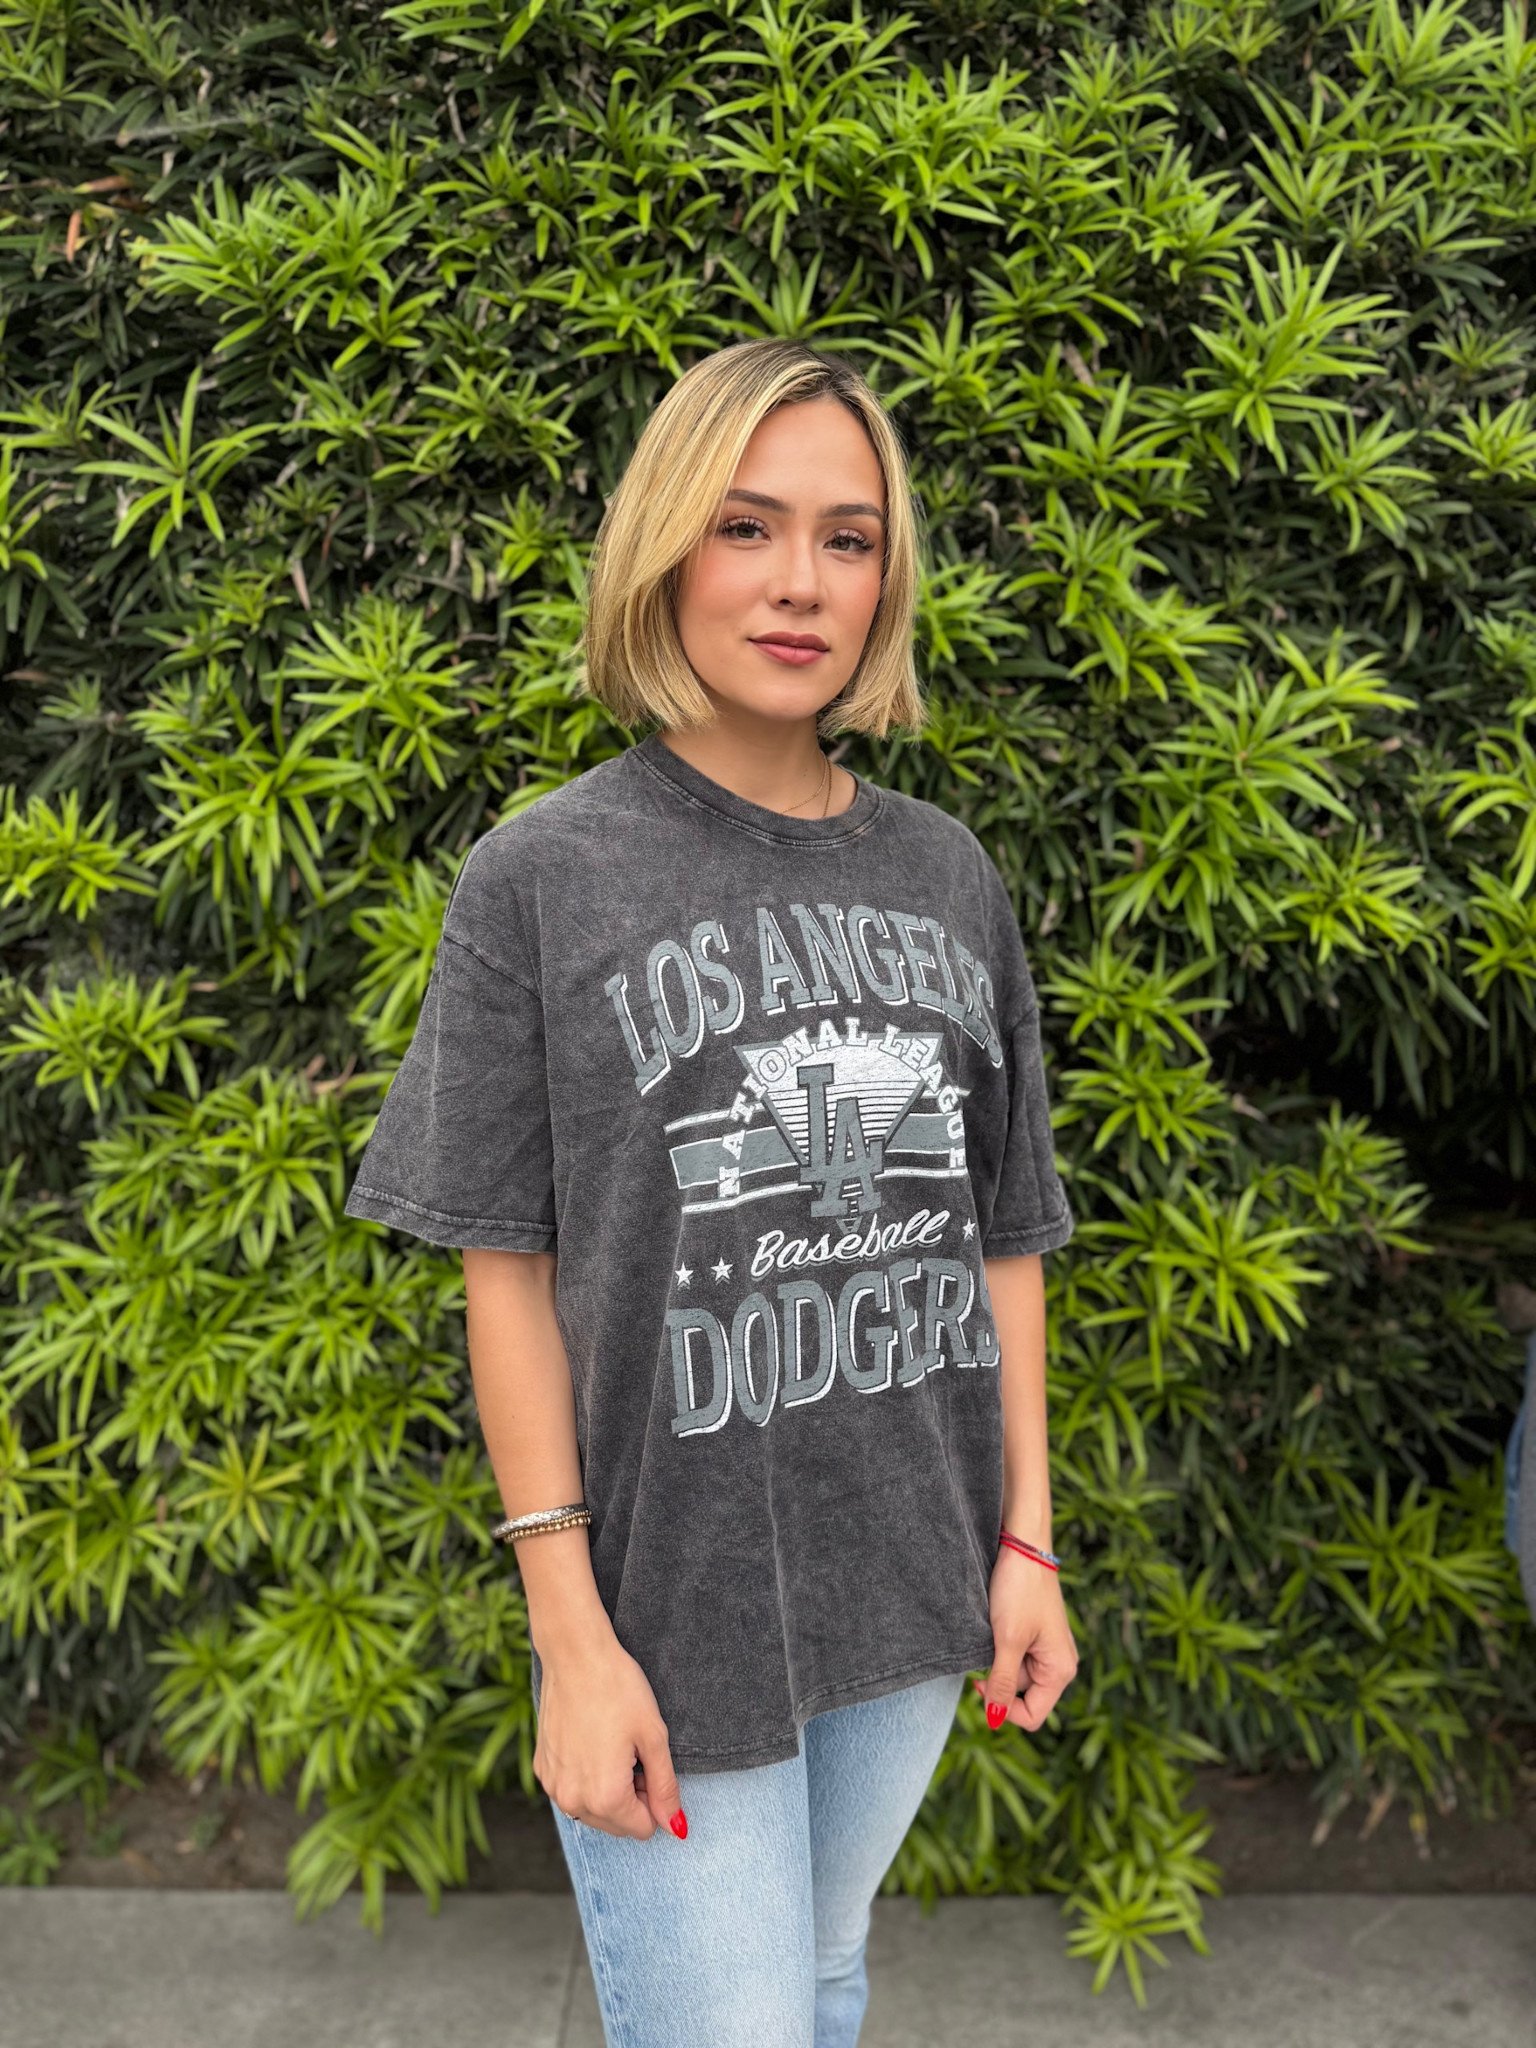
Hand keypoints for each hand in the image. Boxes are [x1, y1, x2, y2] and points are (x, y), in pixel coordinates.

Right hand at [533, 1631, 687, 1840]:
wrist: (575, 1654)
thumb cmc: (619, 1690)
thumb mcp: (653, 1737)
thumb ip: (665, 1789)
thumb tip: (676, 1827)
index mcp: (605, 1797)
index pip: (642, 1828)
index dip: (652, 1797)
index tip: (647, 1762)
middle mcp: (572, 1800)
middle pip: (616, 1824)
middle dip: (630, 1797)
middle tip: (631, 1752)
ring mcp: (552, 1785)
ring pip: (592, 1810)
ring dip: (606, 1790)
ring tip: (610, 1745)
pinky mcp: (541, 1768)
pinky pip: (570, 1790)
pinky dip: (584, 1777)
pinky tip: (589, 1741)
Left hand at [971, 1544, 1078, 1732]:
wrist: (1024, 1546)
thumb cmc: (1020, 1590)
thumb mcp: (1007, 1640)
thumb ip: (1002, 1682)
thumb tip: (994, 1719)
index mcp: (1061, 1670)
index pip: (1031, 1715)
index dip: (1002, 1709)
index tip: (979, 1682)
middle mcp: (1060, 1663)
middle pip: (1023, 1696)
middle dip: (1000, 1679)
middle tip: (987, 1647)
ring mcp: (1049, 1648)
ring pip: (1016, 1675)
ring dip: (999, 1660)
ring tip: (994, 1629)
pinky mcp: (1036, 1634)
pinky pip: (1016, 1655)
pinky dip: (1001, 1647)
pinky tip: (997, 1625)